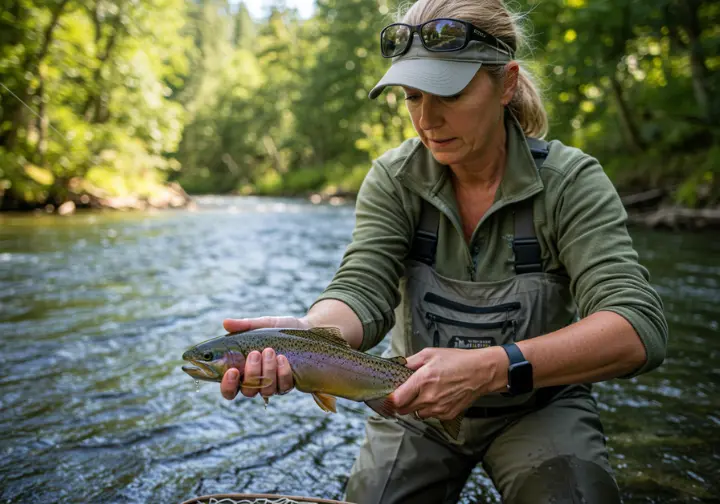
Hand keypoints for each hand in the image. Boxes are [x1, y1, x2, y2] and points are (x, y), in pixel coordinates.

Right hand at [220, 316, 309, 400]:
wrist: (305, 329)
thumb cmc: (278, 329)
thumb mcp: (262, 324)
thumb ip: (244, 326)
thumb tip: (225, 323)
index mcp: (243, 370)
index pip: (229, 389)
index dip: (228, 385)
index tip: (232, 371)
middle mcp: (256, 382)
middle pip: (247, 391)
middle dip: (251, 373)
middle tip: (255, 353)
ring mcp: (273, 385)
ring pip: (266, 390)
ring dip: (267, 370)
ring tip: (270, 351)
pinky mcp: (288, 384)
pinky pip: (283, 387)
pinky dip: (282, 373)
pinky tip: (283, 358)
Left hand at [389, 347, 507, 419]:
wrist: (481, 372)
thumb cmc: (456, 360)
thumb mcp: (429, 353)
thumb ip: (409, 362)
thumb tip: (395, 367)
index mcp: (422, 381)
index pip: (396, 400)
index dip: (391, 398)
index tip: (391, 394)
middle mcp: (429, 398)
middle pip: (403, 410)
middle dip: (402, 403)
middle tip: (406, 393)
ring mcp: (439, 409)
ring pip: (417, 414)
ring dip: (416, 406)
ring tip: (425, 393)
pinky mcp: (447, 415)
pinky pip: (430, 416)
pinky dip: (430, 409)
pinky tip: (437, 397)